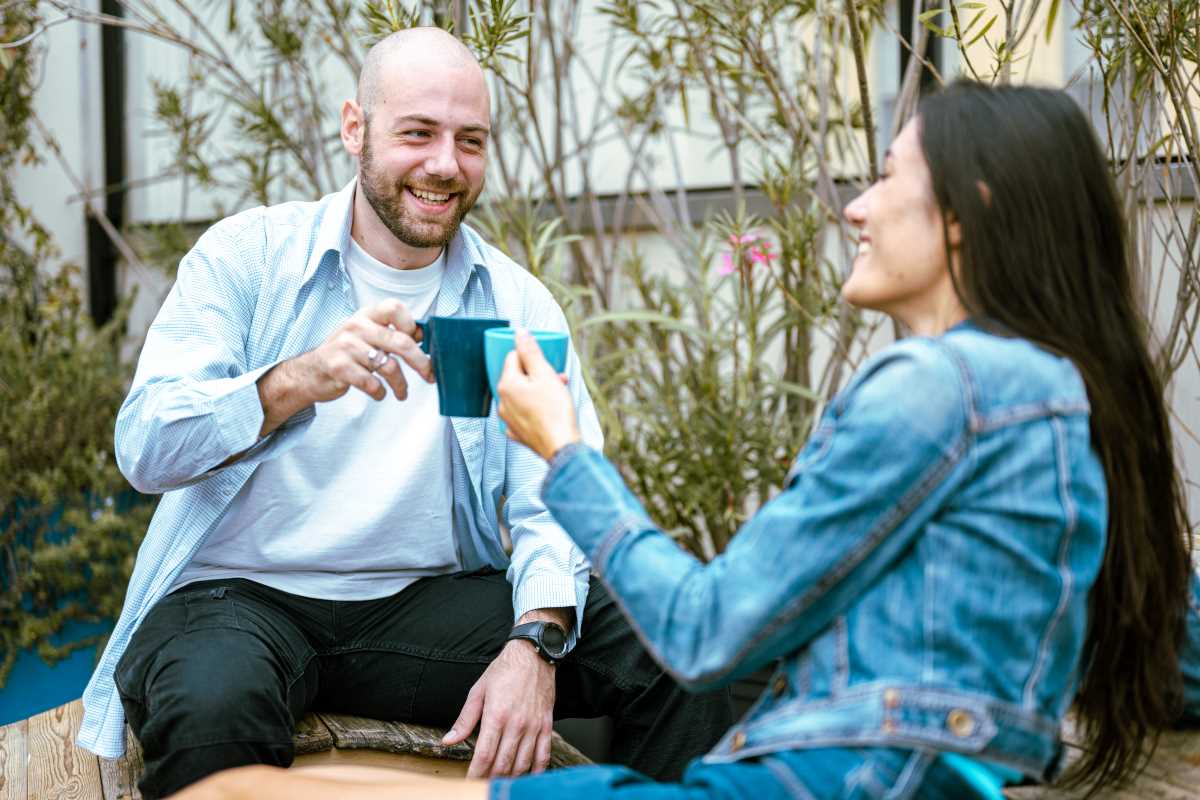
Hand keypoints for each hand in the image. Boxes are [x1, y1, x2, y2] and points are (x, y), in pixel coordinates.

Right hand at [257, 299, 433, 434]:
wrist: (310, 372)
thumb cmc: (346, 354)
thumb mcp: (367, 337)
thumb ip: (392, 334)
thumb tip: (422, 336)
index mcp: (366, 315)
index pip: (394, 308)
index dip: (410, 324)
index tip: (418, 341)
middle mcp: (357, 327)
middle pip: (400, 342)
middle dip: (421, 362)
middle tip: (429, 375)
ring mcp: (346, 346)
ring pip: (389, 366)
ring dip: (401, 385)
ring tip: (402, 393)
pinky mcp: (339, 367)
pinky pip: (372, 383)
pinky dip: (380, 392)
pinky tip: (379, 393)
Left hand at [442, 639, 556, 777]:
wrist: (533, 655)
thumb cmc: (504, 670)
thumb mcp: (478, 691)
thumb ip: (464, 719)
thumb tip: (448, 740)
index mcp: (496, 716)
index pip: (484, 755)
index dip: (475, 774)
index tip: (469, 782)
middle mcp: (516, 724)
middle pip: (503, 764)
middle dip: (491, 779)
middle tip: (483, 785)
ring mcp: (533, 726)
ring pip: (522, 764)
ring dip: (511, 778)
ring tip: (501, 782)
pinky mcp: (546, 725)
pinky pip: (543, 755)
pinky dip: (536, 770)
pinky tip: (528, 776)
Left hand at [497, 329, 580, 459]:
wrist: (561, 446)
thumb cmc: (554, 411)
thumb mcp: (545, 375)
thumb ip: (531, 352)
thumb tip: (520, 333)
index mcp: (507, 385)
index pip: (513, 357)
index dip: (531, 357)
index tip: (546, 363)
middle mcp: (503, 402)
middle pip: (518, 377)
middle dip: (537, 374)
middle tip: (556, 378)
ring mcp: (509, 419)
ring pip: (522, 395)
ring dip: (539, 390)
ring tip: (558, 393)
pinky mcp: (518, 432)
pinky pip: (524, 413)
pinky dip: (536, 408)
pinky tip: (549, 410)